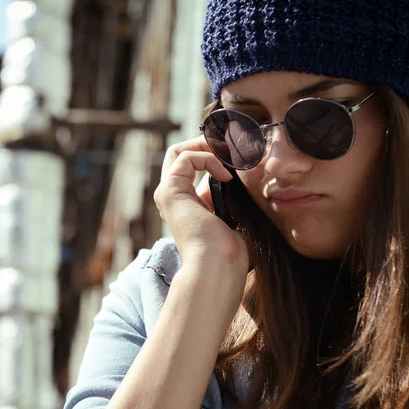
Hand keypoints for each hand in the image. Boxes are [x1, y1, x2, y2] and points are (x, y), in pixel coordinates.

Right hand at [153, 136, 248, 272]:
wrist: (218, 265)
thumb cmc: (230, 251)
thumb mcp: (232, 215)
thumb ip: (229, 196)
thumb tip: (240, 177)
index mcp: (187, 205)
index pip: (191, 167)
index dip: (213, 156)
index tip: (238, 159)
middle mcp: (173, 199)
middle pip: (180, 154)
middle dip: (206, 144)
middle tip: (230, 147)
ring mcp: (167, 195)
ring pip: (178, 151)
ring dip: (207, 146)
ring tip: (229, 154)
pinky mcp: (169, 192)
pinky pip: (185, 158)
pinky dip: (207, 159)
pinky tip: (224, 175)